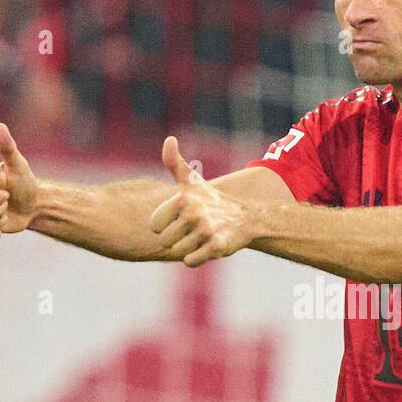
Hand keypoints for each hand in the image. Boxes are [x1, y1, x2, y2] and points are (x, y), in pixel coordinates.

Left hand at [150, 137, 253, 266]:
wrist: (246, 219)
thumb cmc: (212, 200)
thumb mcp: (192, 181)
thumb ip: (174, 162)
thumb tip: (169, 139)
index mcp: (183, 198)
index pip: (154, 225)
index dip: (165, 226)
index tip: (180, 220)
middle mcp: (194, 212)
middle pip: (165, 241)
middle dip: (176, 240)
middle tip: (191, 231)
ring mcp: (206, 230)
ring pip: (177, 252)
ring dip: (187, 249)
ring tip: (199, 238)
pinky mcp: (217, 247)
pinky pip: (190, 262)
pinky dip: (195, 259)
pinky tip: (205, 248)